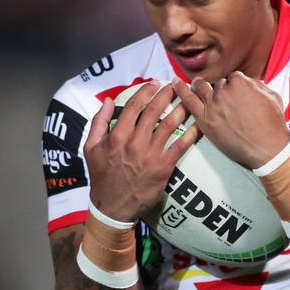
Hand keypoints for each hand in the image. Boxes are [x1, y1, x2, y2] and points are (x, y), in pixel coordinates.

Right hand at [84, 81, 199, 221]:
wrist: (113, 206)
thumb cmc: (101, 176)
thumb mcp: (91, 148)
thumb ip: (98, 122)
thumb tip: (107, 101)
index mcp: (117, 136)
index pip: (134, 106)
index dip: (145, 91)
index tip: (154, 83)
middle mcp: (135, 142)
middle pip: (154, 112)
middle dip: (166, 95)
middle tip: (176, 86)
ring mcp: (151, 154)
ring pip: (169, 125)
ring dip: (181, 109)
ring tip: (189, 99)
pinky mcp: (164, 167)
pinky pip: (180, 146)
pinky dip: (191, 134)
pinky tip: (199, 124)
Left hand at [172, 72, 289, 168]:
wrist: (267, 148)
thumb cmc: (272, 124)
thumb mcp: (272, 96)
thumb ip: (258, 86)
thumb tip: (251, 83)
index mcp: (240, 82)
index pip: (232, 78)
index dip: (234, 85)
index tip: (235, 92)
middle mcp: (224, 91)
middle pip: (217, 84)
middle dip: (221, 89)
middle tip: (222, 96)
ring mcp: (212, 105)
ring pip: (202, 89)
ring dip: (199, 85)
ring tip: (196, 83)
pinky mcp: (205, 120)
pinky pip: (189, 101)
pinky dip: (180, 91)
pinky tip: (174, 83)